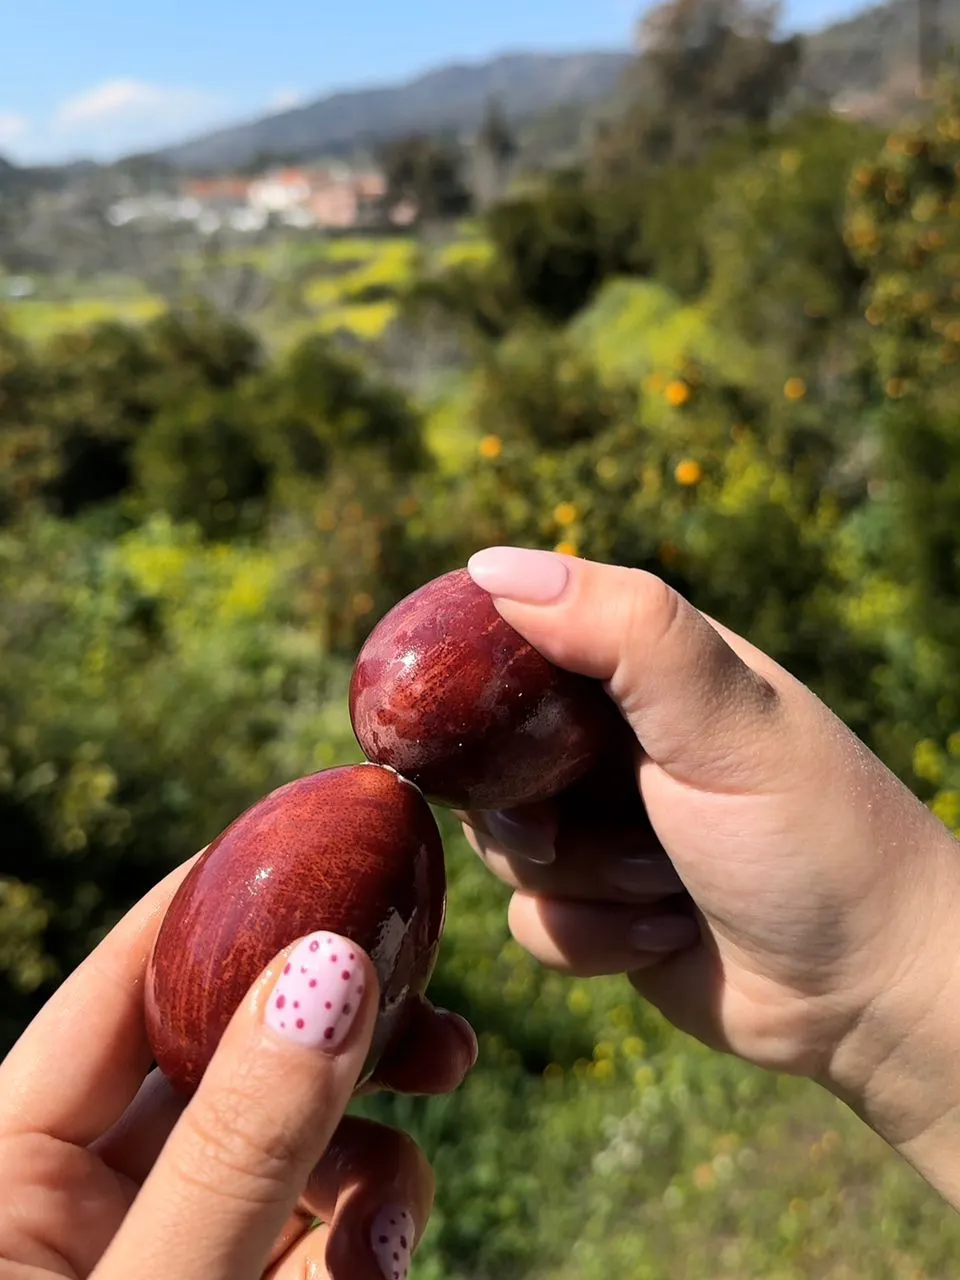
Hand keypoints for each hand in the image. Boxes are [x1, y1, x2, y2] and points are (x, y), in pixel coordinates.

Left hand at [0, 856, 475, 1279]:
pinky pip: (314, 1233)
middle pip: (234, 1061)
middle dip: (345, 1046)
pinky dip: (360, 1243)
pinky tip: (375, 1266)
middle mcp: (89, 1199)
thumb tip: (333, 964)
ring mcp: (167, 1251)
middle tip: (438, 1037)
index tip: (318, 840)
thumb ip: (237, 1146)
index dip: (214, 905)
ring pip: (293, 1150)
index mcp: (15, 1169)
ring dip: (371, 1169)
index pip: (120, 988)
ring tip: (390, 1227)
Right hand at [462, 546, 959, 1203]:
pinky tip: (663, 936)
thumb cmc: (814, 837)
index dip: (475, 678)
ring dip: (581, 879)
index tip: (456, 717)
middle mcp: (615, 741)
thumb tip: (490, 567)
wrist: (869, 994)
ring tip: (665, 884)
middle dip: (527, 805)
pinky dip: (589, 939)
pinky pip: (531, 919)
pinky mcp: (597, 908)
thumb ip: (624, 630)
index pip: (518, 638)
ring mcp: (604, 825)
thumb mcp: (725, 718)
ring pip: (503, 844)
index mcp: (646, 670)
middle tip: (569, 825)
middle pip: (490, 752)